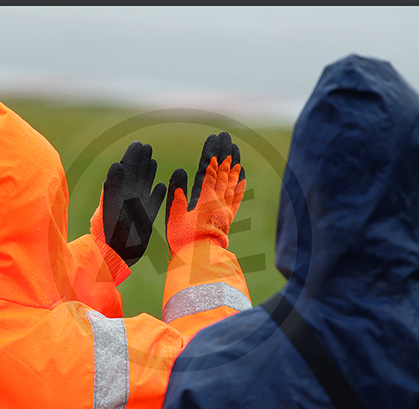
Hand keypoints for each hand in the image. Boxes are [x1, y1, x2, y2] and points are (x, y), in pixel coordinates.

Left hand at [91, 141, 166, 266]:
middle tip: (146, 146)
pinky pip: (152, 204)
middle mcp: (128, 199)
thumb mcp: (112, 209)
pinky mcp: (144, 221)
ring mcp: (136, 209)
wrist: (113, 256)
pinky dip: (157, 195)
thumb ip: (114, 187)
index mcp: (119, 193)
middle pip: (135, 175)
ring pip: (144, 187)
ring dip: (148, 174)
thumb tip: (117, 165)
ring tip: (153, 161)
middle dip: (140, 161)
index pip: (126, 170)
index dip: (132, 157)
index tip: (138, 144)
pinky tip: (162, 186)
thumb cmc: (110, 234)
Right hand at [165, 132, 244, 255]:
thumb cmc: (184, 239)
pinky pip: (236, 199)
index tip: (215, 139)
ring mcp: (224, 209)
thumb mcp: (175, 216)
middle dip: (225, 154)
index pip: (209, 170)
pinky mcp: (227, 219)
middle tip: (228, 139)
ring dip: (234, 166)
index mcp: (204, 197)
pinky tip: (243, 177)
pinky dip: (239, 186)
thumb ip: (177, 193)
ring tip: (236, 152)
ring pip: (231, 182)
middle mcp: (218, 200)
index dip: (212, 153)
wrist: (200, 259)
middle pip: (223, 172)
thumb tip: (179, 172)